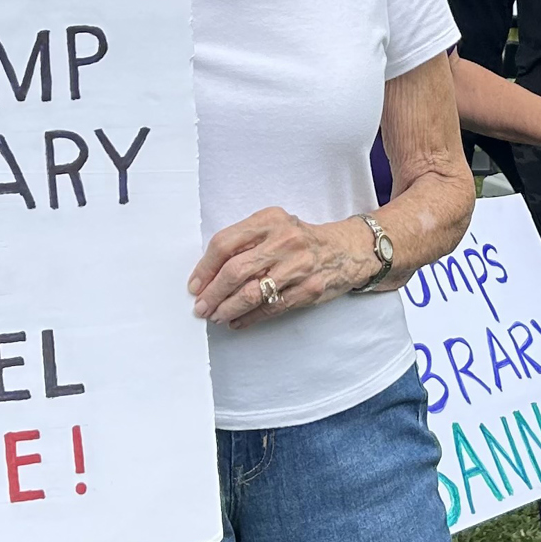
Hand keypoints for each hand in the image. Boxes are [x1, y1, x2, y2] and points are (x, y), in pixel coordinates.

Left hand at [188, 208, 369, 329]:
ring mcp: (299, 265)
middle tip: (201, 307)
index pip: (225, 243)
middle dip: (213, 294)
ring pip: (252, 293)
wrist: (346, 249)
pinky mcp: (310, 288)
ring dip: (228, 309)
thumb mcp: (274, 228)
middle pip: (235, 271)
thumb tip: (207, 274)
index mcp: (269, 220)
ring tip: (216, 316)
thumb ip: (244, 242)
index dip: (204, 268)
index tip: (194, 285)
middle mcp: (284, 240)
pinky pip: (272, 308)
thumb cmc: (301, 240)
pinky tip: (238, 321)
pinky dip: (249, 318)